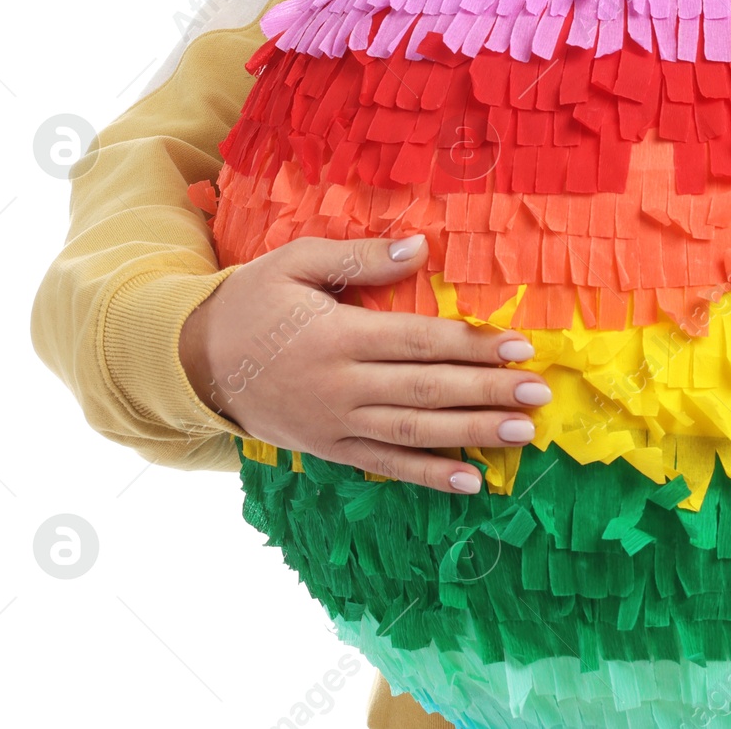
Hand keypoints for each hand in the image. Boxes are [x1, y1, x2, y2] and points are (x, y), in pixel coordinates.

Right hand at [178, 235, 548, 493]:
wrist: (192, 362)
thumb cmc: (250, 302)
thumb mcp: (295, 263)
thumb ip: (359, 257)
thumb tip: (420, 249)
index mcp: (337, 335)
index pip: (421, 342)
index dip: (474, 346)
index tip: (520, 348)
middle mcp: (340, 386)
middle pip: (428, 390)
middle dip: (488, 392)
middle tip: (539, 394)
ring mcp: (335, 425)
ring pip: (416, 432)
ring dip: (472, 434)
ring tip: (521, 433)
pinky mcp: (328, 450)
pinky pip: (385, 467)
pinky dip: (429, 476)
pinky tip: (470, 482)